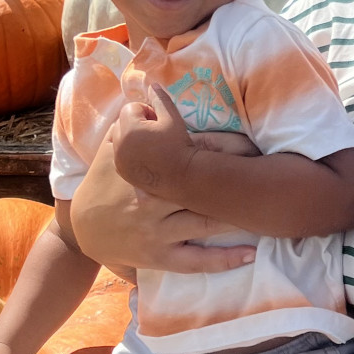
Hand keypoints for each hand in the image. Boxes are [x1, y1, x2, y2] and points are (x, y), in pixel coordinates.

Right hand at [73, 128, 256, 273]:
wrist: (81, 231)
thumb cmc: (103, 183)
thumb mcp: (112, 147)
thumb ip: (133, 119)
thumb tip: (153, 91)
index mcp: (148, 171)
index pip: (192, 154)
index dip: (225, 148)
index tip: (253, 143)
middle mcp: (156, 201)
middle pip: (205, 188)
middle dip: (238, 181)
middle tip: (272, 173)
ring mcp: (159, 232)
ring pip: (206, 223)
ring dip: (238, 217)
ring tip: (268, 210)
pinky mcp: (160, 258)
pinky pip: (196, 262)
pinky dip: (224, 260)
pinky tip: (251, 254)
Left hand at [111, 85, 197, 199]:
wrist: (182, 176)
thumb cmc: (178, 145)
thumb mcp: (172, 118)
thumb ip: (159, 99)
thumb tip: (151, 84)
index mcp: (129, 129)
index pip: (130, 108)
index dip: (146, 112)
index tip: (159, 121)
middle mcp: (119, 144)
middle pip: (123, 122)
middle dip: (136, 123)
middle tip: (155, 133)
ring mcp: (118, 159)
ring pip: (120, 137)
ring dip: (132, 136)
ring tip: (151, 144)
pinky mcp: (121, 170)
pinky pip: (120, 153)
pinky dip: (128, 151)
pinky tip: (145, 156)